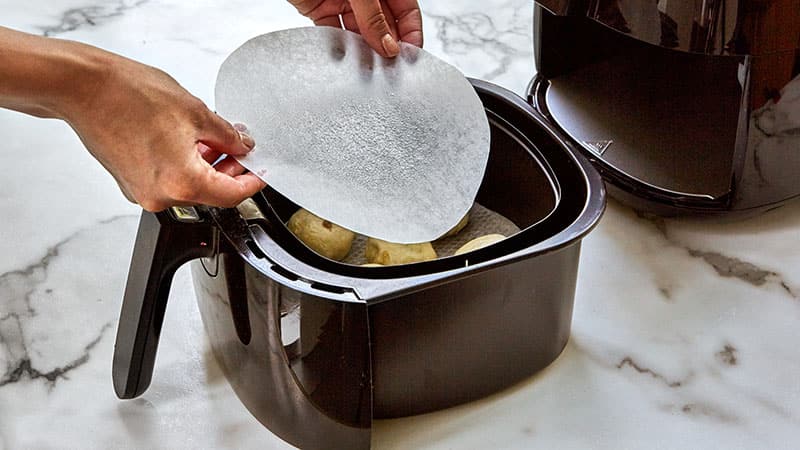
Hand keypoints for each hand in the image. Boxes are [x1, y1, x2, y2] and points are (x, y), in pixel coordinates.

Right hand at [63, 52, 265, 211]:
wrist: (84, 88)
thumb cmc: (130, 96)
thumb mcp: (196, 112)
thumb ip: (228, 135)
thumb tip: (243, 146)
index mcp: (183, 183)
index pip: (232, 195)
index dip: (252, 181)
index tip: (261, 171)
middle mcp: (160, 196)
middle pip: (210, 193)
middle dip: (228, 171)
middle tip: (239, 148)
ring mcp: (142, 192)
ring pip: (189, 187)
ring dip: (206, 167)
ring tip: (213, 140)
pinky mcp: (130, 184)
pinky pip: (167, 181)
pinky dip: (183, 167)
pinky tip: (187, 143)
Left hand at [289, 0, 422, 57]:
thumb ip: (374, 17)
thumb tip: (388, 46)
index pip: (407, 13)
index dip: (412, 36)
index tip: (409, 59)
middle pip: (384, 27)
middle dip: (387, 49)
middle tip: (389, 71)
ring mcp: (343, 1)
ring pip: (358, 34)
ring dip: (362, 52)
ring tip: (366, 70)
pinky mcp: (320, 8)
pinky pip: (332, 33)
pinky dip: (336, 47)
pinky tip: (343, 60)